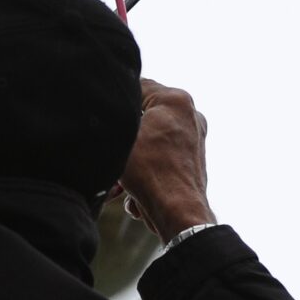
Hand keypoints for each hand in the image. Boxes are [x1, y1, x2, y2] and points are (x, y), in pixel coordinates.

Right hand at [118, 78, 214, 242]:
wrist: (178, 213)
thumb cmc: (150, 173)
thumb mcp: (121, 134)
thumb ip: (112, 113)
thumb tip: (104, 105)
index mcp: (176, 99)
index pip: (137, 86)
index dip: (116, 102)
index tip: (104, 119)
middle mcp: (191, 115)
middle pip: (144, 116)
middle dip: (124, 138)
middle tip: (110, 154)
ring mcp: (195, 138)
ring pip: (151, 140)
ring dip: (131, 159)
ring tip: (120, 181)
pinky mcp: (193, 160)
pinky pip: (161, 157)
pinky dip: (146, 170)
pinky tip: (135, 191)